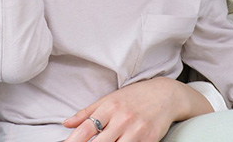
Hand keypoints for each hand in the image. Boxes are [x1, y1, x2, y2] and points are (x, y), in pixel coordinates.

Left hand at [62, 77, 211, 141]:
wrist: (165, 95)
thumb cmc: (134, 97)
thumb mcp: (109, 99)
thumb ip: (87, 113)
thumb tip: (66, 124)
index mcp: (110, 107)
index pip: (87, 128)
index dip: (73, 140)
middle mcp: (122, 119)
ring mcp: (137, 131)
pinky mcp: (149, 140)